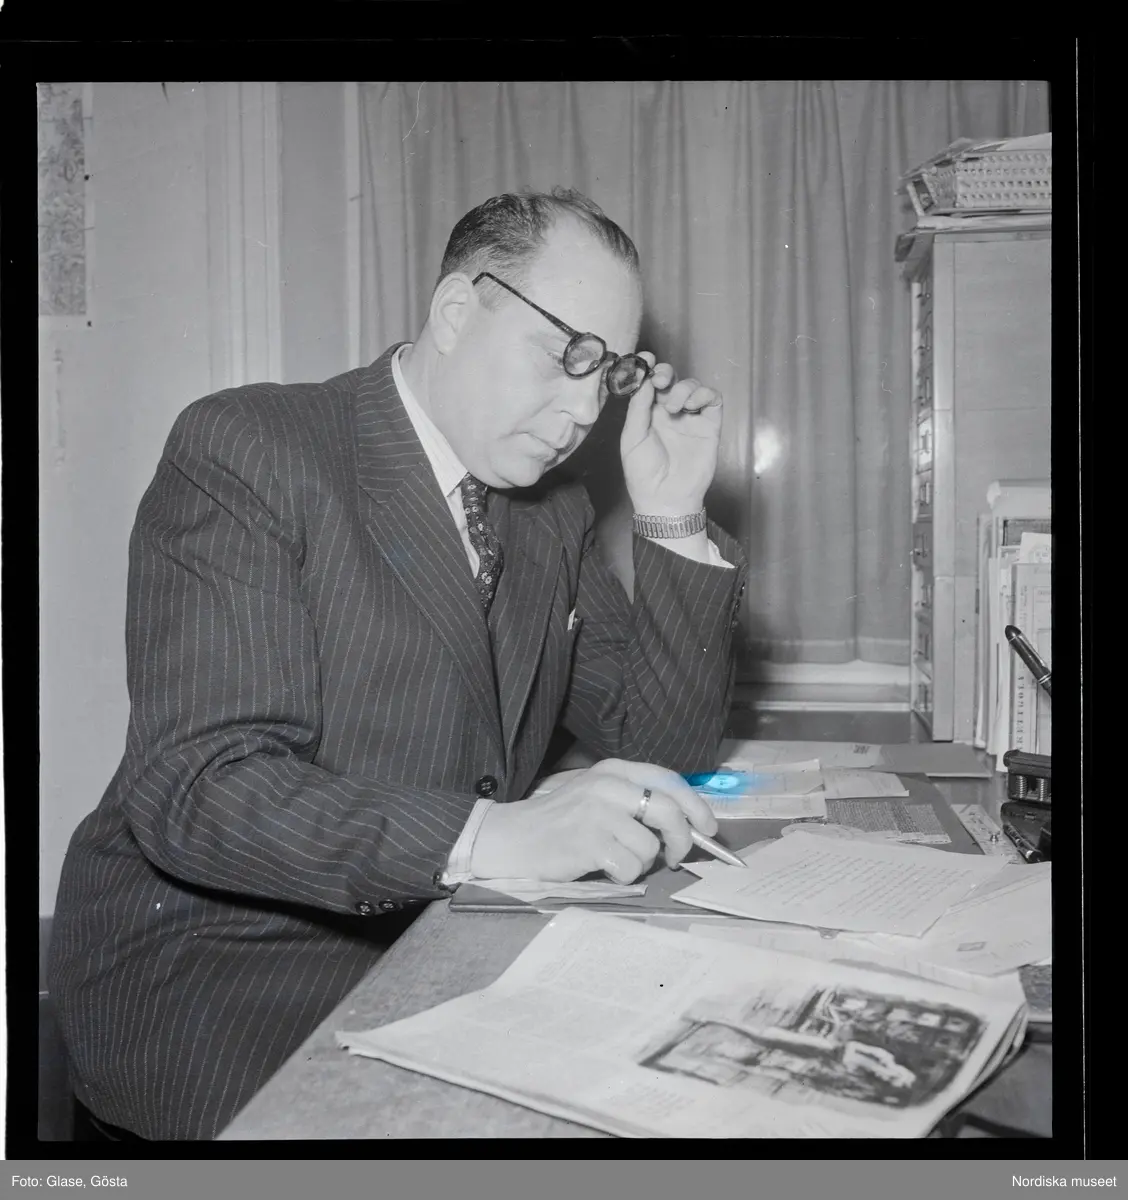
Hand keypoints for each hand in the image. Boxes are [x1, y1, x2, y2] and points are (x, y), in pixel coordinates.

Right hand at [469, 759, 718, 883]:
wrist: (512, 838)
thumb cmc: (560, 821)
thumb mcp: (597, 795)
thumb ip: (635, 800)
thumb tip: (686, 824)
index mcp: (613, 770)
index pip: (669, 780)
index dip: (696, 805)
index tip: (708, 828)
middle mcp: (607, 785)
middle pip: (669, 812)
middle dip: (681, 841)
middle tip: (673, 858)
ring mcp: (597, 813)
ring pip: (650, 847)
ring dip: (641, 863)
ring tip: (616, 859)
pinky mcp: (589, 842)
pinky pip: (630, 867)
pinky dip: (623, 875)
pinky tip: (602, 867)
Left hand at [620, 353, 722, 516]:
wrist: (665, 499)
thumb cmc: (643, 474)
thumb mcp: (632, 439)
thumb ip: (638, 408)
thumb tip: (645, 381)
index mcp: (648, 414)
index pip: (651, 384)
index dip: (649, 368)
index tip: (646, 358)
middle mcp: (670, 412)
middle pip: (672, 379)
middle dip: (666, 373)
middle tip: (661, 380)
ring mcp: (691, 418)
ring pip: (692, 386)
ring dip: (683, 388)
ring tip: (675, 407)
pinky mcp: (709, 426)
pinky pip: (712, 399)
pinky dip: (703, 394)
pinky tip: (691, 406)